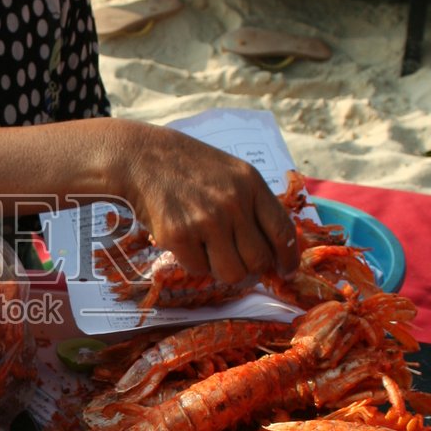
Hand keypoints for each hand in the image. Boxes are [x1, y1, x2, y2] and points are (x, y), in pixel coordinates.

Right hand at [109, 124, 299, 283]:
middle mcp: (232, 203)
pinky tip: (186, 243)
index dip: (288, 258)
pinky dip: (194, 263)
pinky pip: (198, 269)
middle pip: (258, 260)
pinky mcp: (178, 235)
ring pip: (231, 273)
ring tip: (211, 255)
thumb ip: (253, 204)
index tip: (285, 272)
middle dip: (252, 271)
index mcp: (250, 183)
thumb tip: (273, 249)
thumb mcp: (232, 173)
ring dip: (223, 271)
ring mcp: (206, 220)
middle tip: (240, 266)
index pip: (282, 231)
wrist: (142, 157)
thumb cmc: (188, 167)